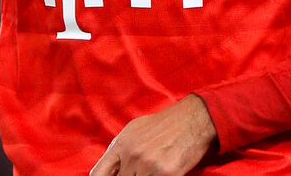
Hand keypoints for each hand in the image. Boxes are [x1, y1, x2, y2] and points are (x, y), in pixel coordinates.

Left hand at [89, 93, 216, 175]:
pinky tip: (164, 173)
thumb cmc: (164, 125)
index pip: (97, 174)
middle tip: (139, 173)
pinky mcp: (166, 173)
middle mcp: (131, 155)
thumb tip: (109, 171)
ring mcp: (148, 165)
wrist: (193, 119)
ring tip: (153, 170)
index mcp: (121, 145)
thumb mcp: (134, 131)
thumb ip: (119, 151)